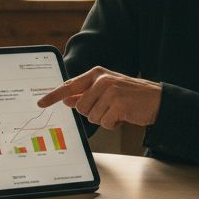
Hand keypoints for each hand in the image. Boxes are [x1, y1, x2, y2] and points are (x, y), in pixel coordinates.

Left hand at [36, 66, 160, 129]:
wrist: (157, 99)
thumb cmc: (131, 95)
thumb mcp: (107, 89)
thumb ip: (86, 93)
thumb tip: (66, 99)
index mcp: (97, 73)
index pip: (69, 85)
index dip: (53, 95)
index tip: (41, 102)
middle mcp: (102, 80)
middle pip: (80, 107)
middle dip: (93, 113)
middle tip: (108, 108)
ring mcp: (110, 91)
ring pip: (91, 117)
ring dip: (104, 119)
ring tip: (118, 111)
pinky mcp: (118, 104)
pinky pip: (104, 123)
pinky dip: (113, 124)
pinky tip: (123, 116)